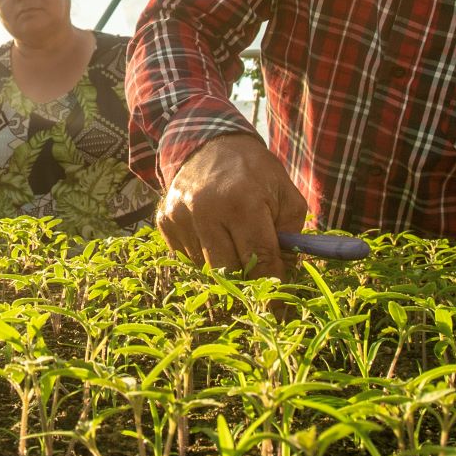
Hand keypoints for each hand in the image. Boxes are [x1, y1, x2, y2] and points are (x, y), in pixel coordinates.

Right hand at [158, 134, 309, 277]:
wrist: (211, 144)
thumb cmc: (255, 173)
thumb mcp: (286, 195)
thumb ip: (291, 237)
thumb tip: (286, 279)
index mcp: (242, 202)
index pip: (259, 260)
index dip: (272, 289)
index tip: (278, 312)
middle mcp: (206, 210)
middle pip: (228, 272)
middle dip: (247, 279)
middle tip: (257, 275)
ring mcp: (180, 216)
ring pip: (206, 269)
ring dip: (224, 266)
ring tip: (233, 242)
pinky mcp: (164, 221)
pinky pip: (187, 258)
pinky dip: (204, 256)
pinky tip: (213, 234)